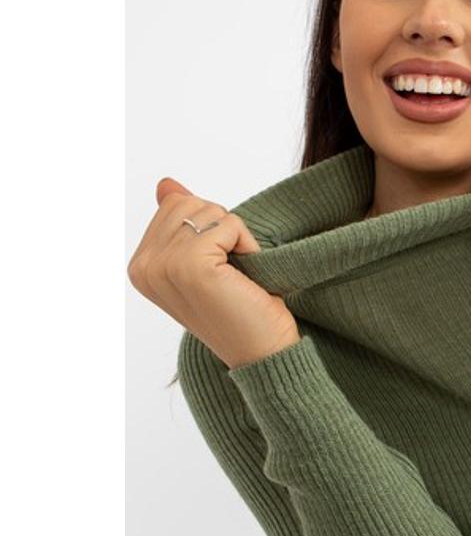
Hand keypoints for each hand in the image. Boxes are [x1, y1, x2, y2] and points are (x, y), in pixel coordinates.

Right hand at [127, 177, 300, 369]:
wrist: (264, 351)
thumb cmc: (242, 308)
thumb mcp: (208, 258)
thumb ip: (182, 222)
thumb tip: (166, 184)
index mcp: (141, 265)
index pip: (176, 204)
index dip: (210, 229)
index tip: (217, 270)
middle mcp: (143, 267)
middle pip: (189, 202)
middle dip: (222, 229)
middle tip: (231, 273)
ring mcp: (163, 266)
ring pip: (209, 211)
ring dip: (236, 239)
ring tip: (237, 278)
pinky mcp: (190, 266)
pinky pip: (228, 224)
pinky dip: (247, 245)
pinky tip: (245, 278)